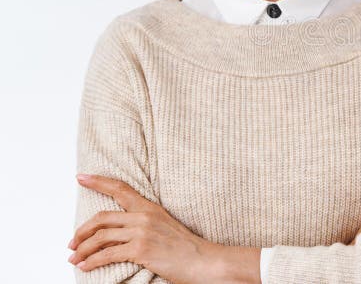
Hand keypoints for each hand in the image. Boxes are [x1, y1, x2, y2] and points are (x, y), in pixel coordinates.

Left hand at [67, 174, 226, 283]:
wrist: (204, 261)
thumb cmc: (185, 248)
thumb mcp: (164, 228)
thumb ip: (141, 225)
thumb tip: (114, 233)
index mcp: (150, 208)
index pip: (120, 189)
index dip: (99, 182)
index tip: (81, 177)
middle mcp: (144, 216)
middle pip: (102, 218)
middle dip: (81, 231)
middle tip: (72, 242)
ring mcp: (142, 232)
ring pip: (100, 237)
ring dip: (82, 249)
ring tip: (74, 258)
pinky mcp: (141, 249)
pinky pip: (107, 254)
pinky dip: (91, 261)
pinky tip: (85, 266)